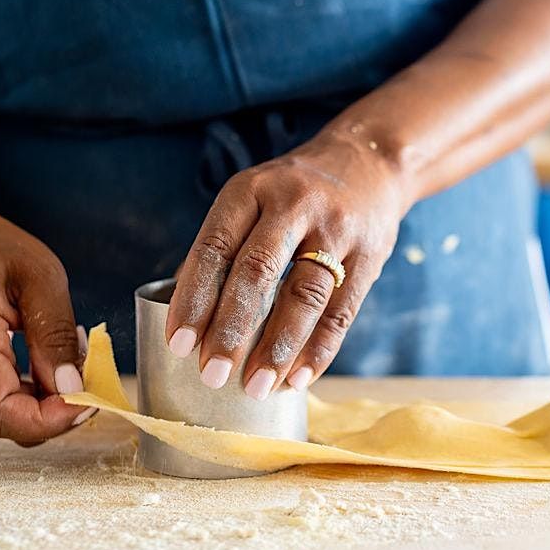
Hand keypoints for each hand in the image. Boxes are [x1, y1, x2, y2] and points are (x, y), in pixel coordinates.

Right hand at [0, 204, 92, 444]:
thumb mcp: (39, 277)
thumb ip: (54, 334)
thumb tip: (73, 388)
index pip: (1, 412)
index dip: (49, 420)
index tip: (89, 400)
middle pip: (5, 421)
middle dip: (56, 412)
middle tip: (89, 377)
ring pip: (6, 413)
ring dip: (48, 401)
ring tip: (70, 358)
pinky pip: (3, 396)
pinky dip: (36, 391)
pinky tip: (51, 360)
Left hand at [166, 129, 406, 398]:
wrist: (370, 163)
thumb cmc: (295, 192)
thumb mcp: (254, 197)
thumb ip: (224, 246)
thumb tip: (183, 309)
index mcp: (252, 190)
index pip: (215, 247)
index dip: (194, 298)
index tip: (179, 344)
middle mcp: (294, 205)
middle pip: (258, 272)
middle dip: (232, 330)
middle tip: (212, 375)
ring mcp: (337, 229)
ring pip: (304, 294)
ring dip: (278, 348)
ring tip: (257, 386)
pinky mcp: (370, 255)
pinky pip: (343, 310)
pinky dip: (320, 349)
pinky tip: (299, 378)